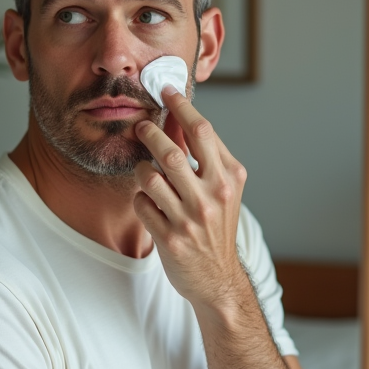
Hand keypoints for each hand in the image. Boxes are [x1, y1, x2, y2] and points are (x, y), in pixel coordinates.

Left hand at [132, 85, 248, 313]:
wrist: (218, 278)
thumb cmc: (217, 225)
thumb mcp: (222, 187)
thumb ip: (204, 154)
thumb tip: (179, 114)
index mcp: (229, 177)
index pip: (202, 131)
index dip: (180, 106)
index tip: (165, 90)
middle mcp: (212, 195)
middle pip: (170, 151)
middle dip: (148, 133)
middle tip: (140, 127)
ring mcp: (190, 218)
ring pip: (150, 177)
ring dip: (141, 169)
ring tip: (145, 170)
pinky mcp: (169, 238)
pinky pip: (141, 203)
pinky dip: (140, 198)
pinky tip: (148, 202)